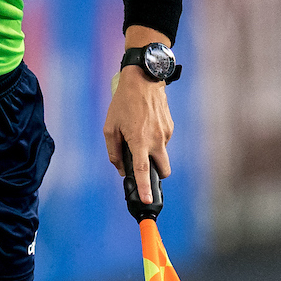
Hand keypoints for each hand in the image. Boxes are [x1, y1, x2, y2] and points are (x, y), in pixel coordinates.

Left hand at [103, 64, 173, 185]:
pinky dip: (154, 140)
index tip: (147, 200)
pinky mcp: (170, 127)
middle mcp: (156, 140)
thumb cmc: (123, 103)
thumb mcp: (110, 127)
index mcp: (139, 141)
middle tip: (143, 166)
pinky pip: (162, 141)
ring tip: (138, 132)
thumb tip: (121, 169)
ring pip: (161, 154)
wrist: (144, 79)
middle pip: (163, 170)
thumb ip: (114, 151)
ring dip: (152, 152)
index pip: (143, 171)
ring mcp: (166, 134)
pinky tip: (145, 125)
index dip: (145, 188)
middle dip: (156, 175)